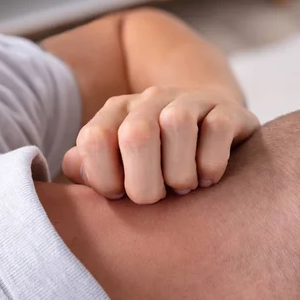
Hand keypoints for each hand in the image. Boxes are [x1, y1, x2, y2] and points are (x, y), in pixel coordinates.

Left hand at [62, 86, 258, 203]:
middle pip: (136, 135)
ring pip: (177, 124)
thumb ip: (87, 167)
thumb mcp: (118, 162)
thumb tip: (71, 168)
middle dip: (146, 184)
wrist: (208, 122)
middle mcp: (150, 100)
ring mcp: (190, 100)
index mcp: (116, 113)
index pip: (94, 140)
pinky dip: (212, 165)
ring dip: (180, 173)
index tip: (121, 196)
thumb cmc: (156, 157)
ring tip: (185, 187)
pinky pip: (217, 129)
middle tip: (158, 199)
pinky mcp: (227, 108)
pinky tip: (209, 178)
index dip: (105, 179)